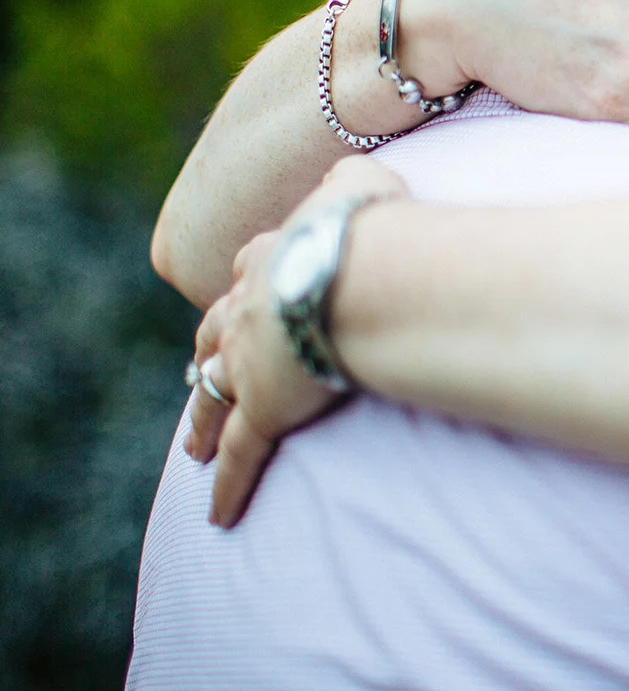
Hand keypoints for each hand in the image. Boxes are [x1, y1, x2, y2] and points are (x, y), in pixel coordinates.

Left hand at [185, 158, 409, 525]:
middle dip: (207, 355)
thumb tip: (355, 175)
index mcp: (268, 259)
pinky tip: (218, 514)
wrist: (367, 275)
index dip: (245, 291)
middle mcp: (245, 309)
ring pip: (211, 396)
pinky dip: (226, 485)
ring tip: (191, 443)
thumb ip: (352, 178)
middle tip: (199, 374)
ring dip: (200, 419)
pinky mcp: (263, 410)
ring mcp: (248, 362)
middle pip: (213, 337)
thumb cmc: (374, 228)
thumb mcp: (363, 182)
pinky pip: (239, 456)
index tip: (246, 302)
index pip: (246, 276)